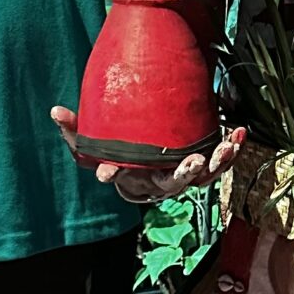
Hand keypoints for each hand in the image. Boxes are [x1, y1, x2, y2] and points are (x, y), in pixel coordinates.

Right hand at [50, 107, 245, 204]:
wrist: (146, 166)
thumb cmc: (119, 154)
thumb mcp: (93, 144)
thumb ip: (75, 130)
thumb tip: (55, 110)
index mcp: (132, 178)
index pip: (120, 178)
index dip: (114, 175)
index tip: (110, 172)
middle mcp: (160, 182)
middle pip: (173, 182)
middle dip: (183, 173)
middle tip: (191, 161)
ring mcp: (185, 176)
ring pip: (204, 176)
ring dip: (217, 162)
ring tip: (226, 145)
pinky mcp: (203, 166)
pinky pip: (220, 161)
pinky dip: (232, 149)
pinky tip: (239, 132)